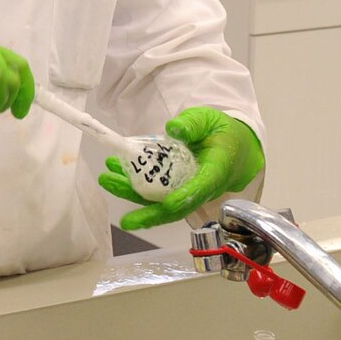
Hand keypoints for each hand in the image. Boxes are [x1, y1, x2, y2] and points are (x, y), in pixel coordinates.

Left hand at [98, 107, 262, 230]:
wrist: (232, 146)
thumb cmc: (221, 133)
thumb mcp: (210, 120)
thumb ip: (193, 124)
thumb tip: (174, 129)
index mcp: (216, 171)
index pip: (202, 187)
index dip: (186, 197)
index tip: (169, 203)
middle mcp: (201, 187)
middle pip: (175, 207)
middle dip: (148, 213)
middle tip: (124, 219)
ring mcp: (186, 190)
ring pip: (160, 201)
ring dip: (132, 193)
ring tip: (107, 179)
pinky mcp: (175, 187)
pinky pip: (154, 191)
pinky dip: (134, 185)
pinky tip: (115, 171)